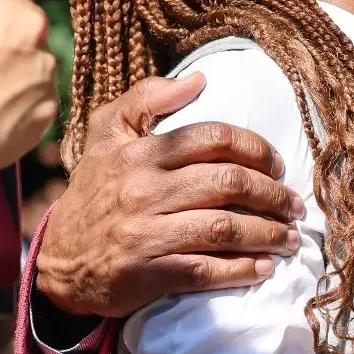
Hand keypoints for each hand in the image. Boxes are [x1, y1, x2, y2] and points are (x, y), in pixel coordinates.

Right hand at [37, 72, 303, 316]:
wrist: (59, 260)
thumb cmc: (96, 191)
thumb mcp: (107, 134)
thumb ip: (147, 98)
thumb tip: (199, 79)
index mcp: (139, 152)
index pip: (213, 139)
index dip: (256, 149)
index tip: (277, 165)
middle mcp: (143, 190)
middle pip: (228, 185)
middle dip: (272, 195)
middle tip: (294, 206)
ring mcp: (144, 234)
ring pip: (223, 229)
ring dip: (267, 234)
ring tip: (290, 238)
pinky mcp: (146, 274)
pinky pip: (205, 271)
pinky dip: (241, 270)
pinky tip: (263, 268)